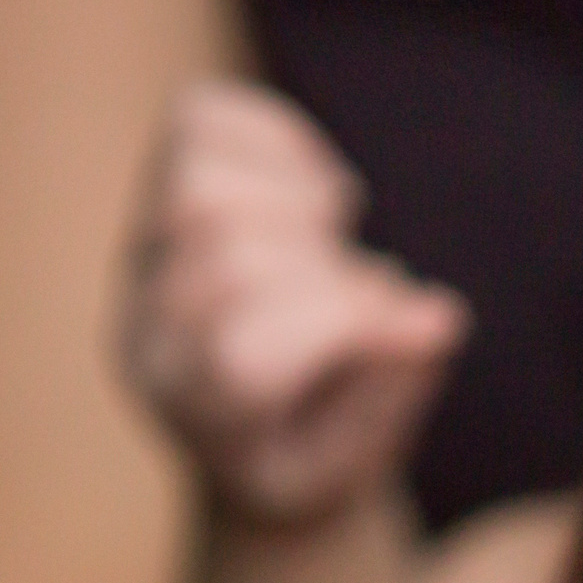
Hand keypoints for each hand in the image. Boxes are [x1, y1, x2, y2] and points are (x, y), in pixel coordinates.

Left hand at [121, 80, 467, 522]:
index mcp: (193, 409)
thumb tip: (436, 316)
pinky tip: (318, 190)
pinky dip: (278, 137)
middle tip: (374, 289)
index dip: (349, 320)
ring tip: (337, 233)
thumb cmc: (316, 450)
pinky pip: (201, 123)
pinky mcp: (162, 193)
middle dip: (331, 264)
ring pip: (201, 184)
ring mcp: (146, 257)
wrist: (251, 441)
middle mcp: (149, 330)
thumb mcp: (362, 459)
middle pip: (227, 254)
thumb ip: (395, 389)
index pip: (243, 349)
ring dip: (298, 197)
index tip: (420, 327)